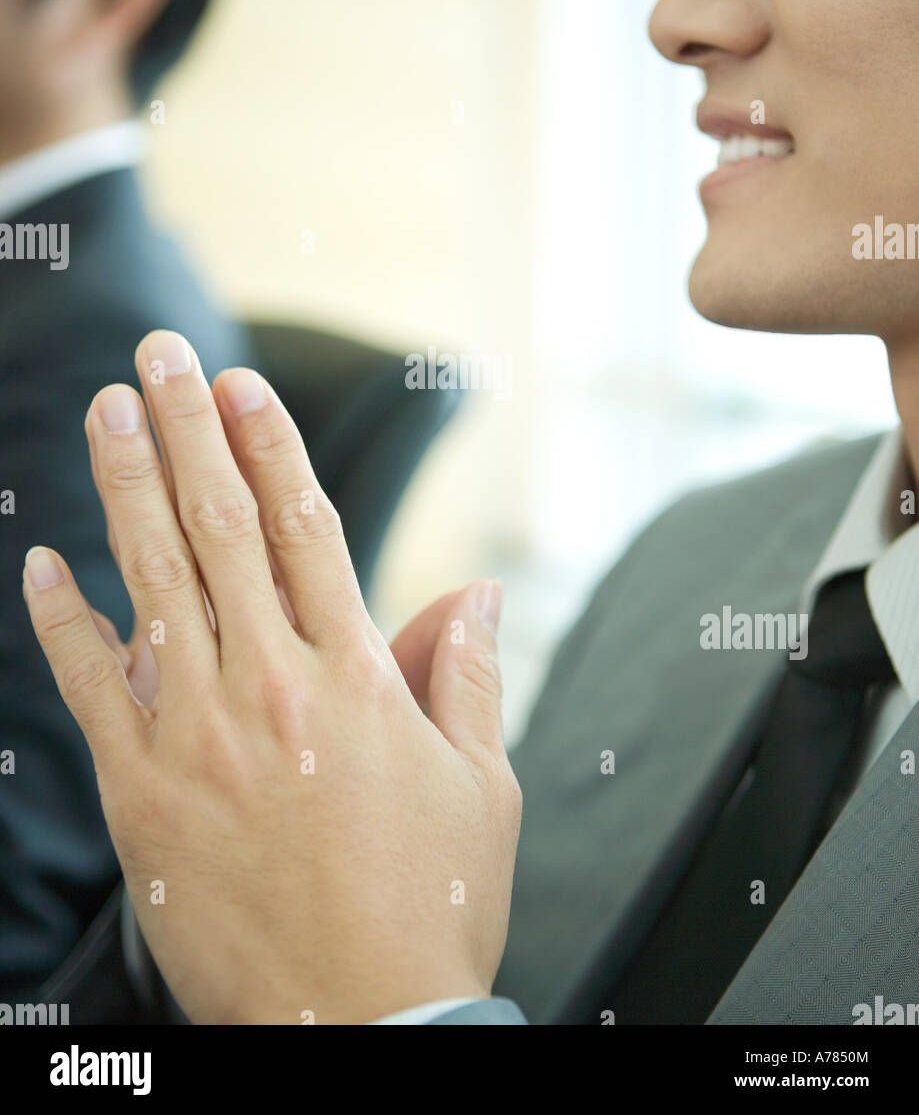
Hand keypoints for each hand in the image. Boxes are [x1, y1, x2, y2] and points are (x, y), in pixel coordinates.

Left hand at [23, 330, 520, 1024]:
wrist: (362, 1027)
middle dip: (185, 431)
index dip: (269, 445)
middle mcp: (273, 687)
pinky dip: (64, 622)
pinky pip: (92, 689)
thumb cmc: (430, 908)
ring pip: (154, 584)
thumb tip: (474, 591)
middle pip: (220, 528)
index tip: (239, 386)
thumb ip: (468, 674)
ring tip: (105, 415)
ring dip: (125, 490)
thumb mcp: (484, 785)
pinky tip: (44, 564)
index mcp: (358, 676)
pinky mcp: (143, 795)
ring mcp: (199, 737)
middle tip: (158, 357)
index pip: (305, 526)